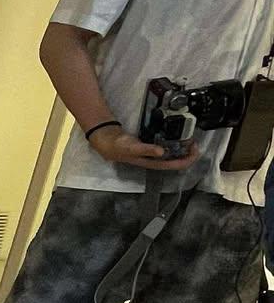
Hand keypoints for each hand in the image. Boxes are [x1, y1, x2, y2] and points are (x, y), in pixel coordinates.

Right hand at [85, 123, 200, 171]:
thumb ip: (146, 150)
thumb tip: (162, 152)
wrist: (108, 142)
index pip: (175, 165)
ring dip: (183, 149)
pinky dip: (175, 143)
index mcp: (153, 163)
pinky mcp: (152, 148)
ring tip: (189, 138)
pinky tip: (177, 137)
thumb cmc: (119, 147)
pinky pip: (168, 148)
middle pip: (177, 161)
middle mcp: (156, 161)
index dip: (187, 159)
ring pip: (174, 155)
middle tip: (194, 141)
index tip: (194, 148)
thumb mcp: (131, 148)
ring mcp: (154, 155)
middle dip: (188, 153)